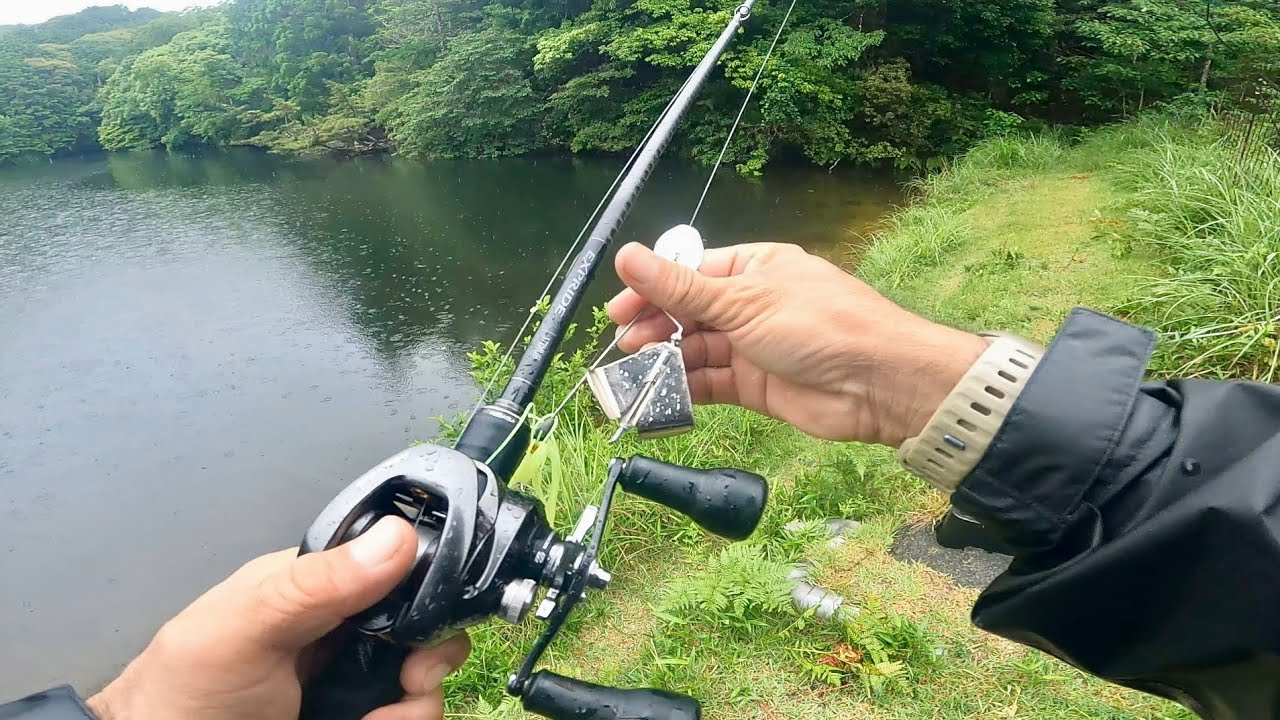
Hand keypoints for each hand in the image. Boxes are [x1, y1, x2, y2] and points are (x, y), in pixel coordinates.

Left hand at [85, 517, 470, 719]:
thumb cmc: (184, 692)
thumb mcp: (244, 628)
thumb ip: (314, 584)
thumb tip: (398, 535)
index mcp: (318, 583)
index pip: (398, 563)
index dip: (425, 588)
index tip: (426, 621)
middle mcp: (345, 627)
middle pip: (425, 624)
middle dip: (433, 652)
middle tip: (409, 679)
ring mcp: (352, 677)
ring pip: (425, 676)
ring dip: (417, 700)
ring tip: (379, 717)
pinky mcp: (358, 713)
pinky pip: (408, 712)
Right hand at [607, 242, 985, 445]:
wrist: (878, 383)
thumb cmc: (821, 325)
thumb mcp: (744, 300)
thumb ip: (682, 288)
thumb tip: (627, 255)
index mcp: (754, 268)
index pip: (690, 273)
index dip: (652, 290)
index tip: (618, 309)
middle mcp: (752, 304)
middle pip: (688, 313)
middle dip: (654, 328)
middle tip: (622, 346)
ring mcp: (753, 346)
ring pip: (696, 351)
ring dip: (664, 361)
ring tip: (634, 374)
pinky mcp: (755, 386)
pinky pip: (711, 384)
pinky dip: (685, 390)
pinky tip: (659, 396)